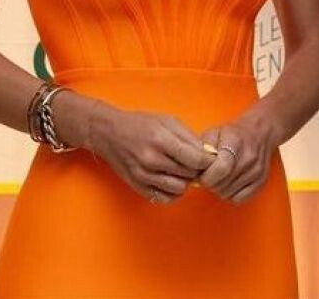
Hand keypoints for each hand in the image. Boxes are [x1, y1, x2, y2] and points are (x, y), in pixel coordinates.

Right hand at [89, 102, 215, 204]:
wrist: (109, 133)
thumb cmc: (140, 124)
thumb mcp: (166, 121)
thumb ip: (188, 137)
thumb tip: (208, 154)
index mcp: (160, 140)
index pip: (195, 159)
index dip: (207, 160)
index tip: (209, 158)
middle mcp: (151, 160)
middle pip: (189, 174)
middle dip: (197, 169)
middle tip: (195, 161)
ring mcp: (144, 176)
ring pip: (180, 189)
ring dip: (185, 181)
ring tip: (182, 169)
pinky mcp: (139, 188)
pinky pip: (166, 198)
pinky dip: (173, 192)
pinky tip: (171, 179)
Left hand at [196, 106, 278, 204]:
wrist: (260, 132)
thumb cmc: (232, 133)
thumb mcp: (214, 132)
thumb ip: (202, 149)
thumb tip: (192, 170)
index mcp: (235, 142)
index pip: (221, 169)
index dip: (207, 176)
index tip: (201, 173)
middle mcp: (249, 158)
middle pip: (222, 184)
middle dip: (210, 183)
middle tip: (209, 175)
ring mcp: (257, 171)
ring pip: (229, 194)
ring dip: (219, 189)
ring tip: (219, 177)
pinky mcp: (261, 182)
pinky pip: (240, 199)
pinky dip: (231, 195)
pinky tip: (229, 183)